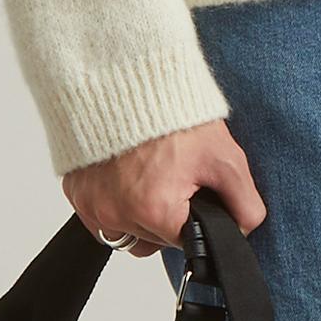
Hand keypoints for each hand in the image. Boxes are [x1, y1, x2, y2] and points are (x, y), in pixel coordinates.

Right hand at [62, 118, 265, 257]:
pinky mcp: (75, 194)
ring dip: (139, 213)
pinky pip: (99, 214)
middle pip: (153, 239)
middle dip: (168, 214)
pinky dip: (114, 200)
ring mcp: (91, 206)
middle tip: (173, 175)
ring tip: (150, 174)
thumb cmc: (173, 115)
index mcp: (154, 212)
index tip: (194, 190)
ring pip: (126, 232)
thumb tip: (244, 231)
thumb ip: (244, 204)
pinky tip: (126, 172)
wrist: (127, 77)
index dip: (195, 217)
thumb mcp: (224, 158)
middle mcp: (116, 216)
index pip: (186, 242)